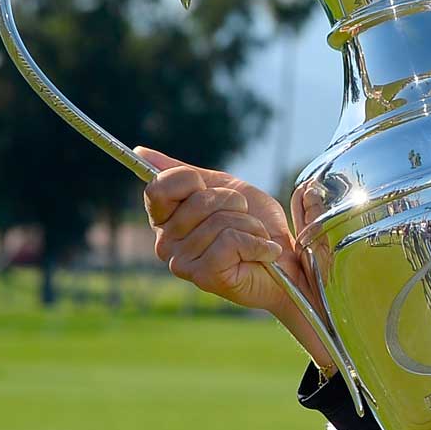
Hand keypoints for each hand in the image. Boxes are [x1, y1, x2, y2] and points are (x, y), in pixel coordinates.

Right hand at [138, 146, 334, 370]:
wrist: (289, 262)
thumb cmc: (258, 225)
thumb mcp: (224, 189)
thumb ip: (185, 174)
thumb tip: (141, 152)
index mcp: (166, 220)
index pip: (159, 186)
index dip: (193, 181)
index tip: (214, 191)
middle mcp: (166, 243)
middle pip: (199, 201)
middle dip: (235, 204)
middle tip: (246, 222)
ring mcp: (182, 263)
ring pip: (219, 221)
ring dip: (250, 226)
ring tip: (255, 240)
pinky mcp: (204, 277)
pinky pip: (231, 242)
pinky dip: (257, 243)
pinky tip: (263, 254)